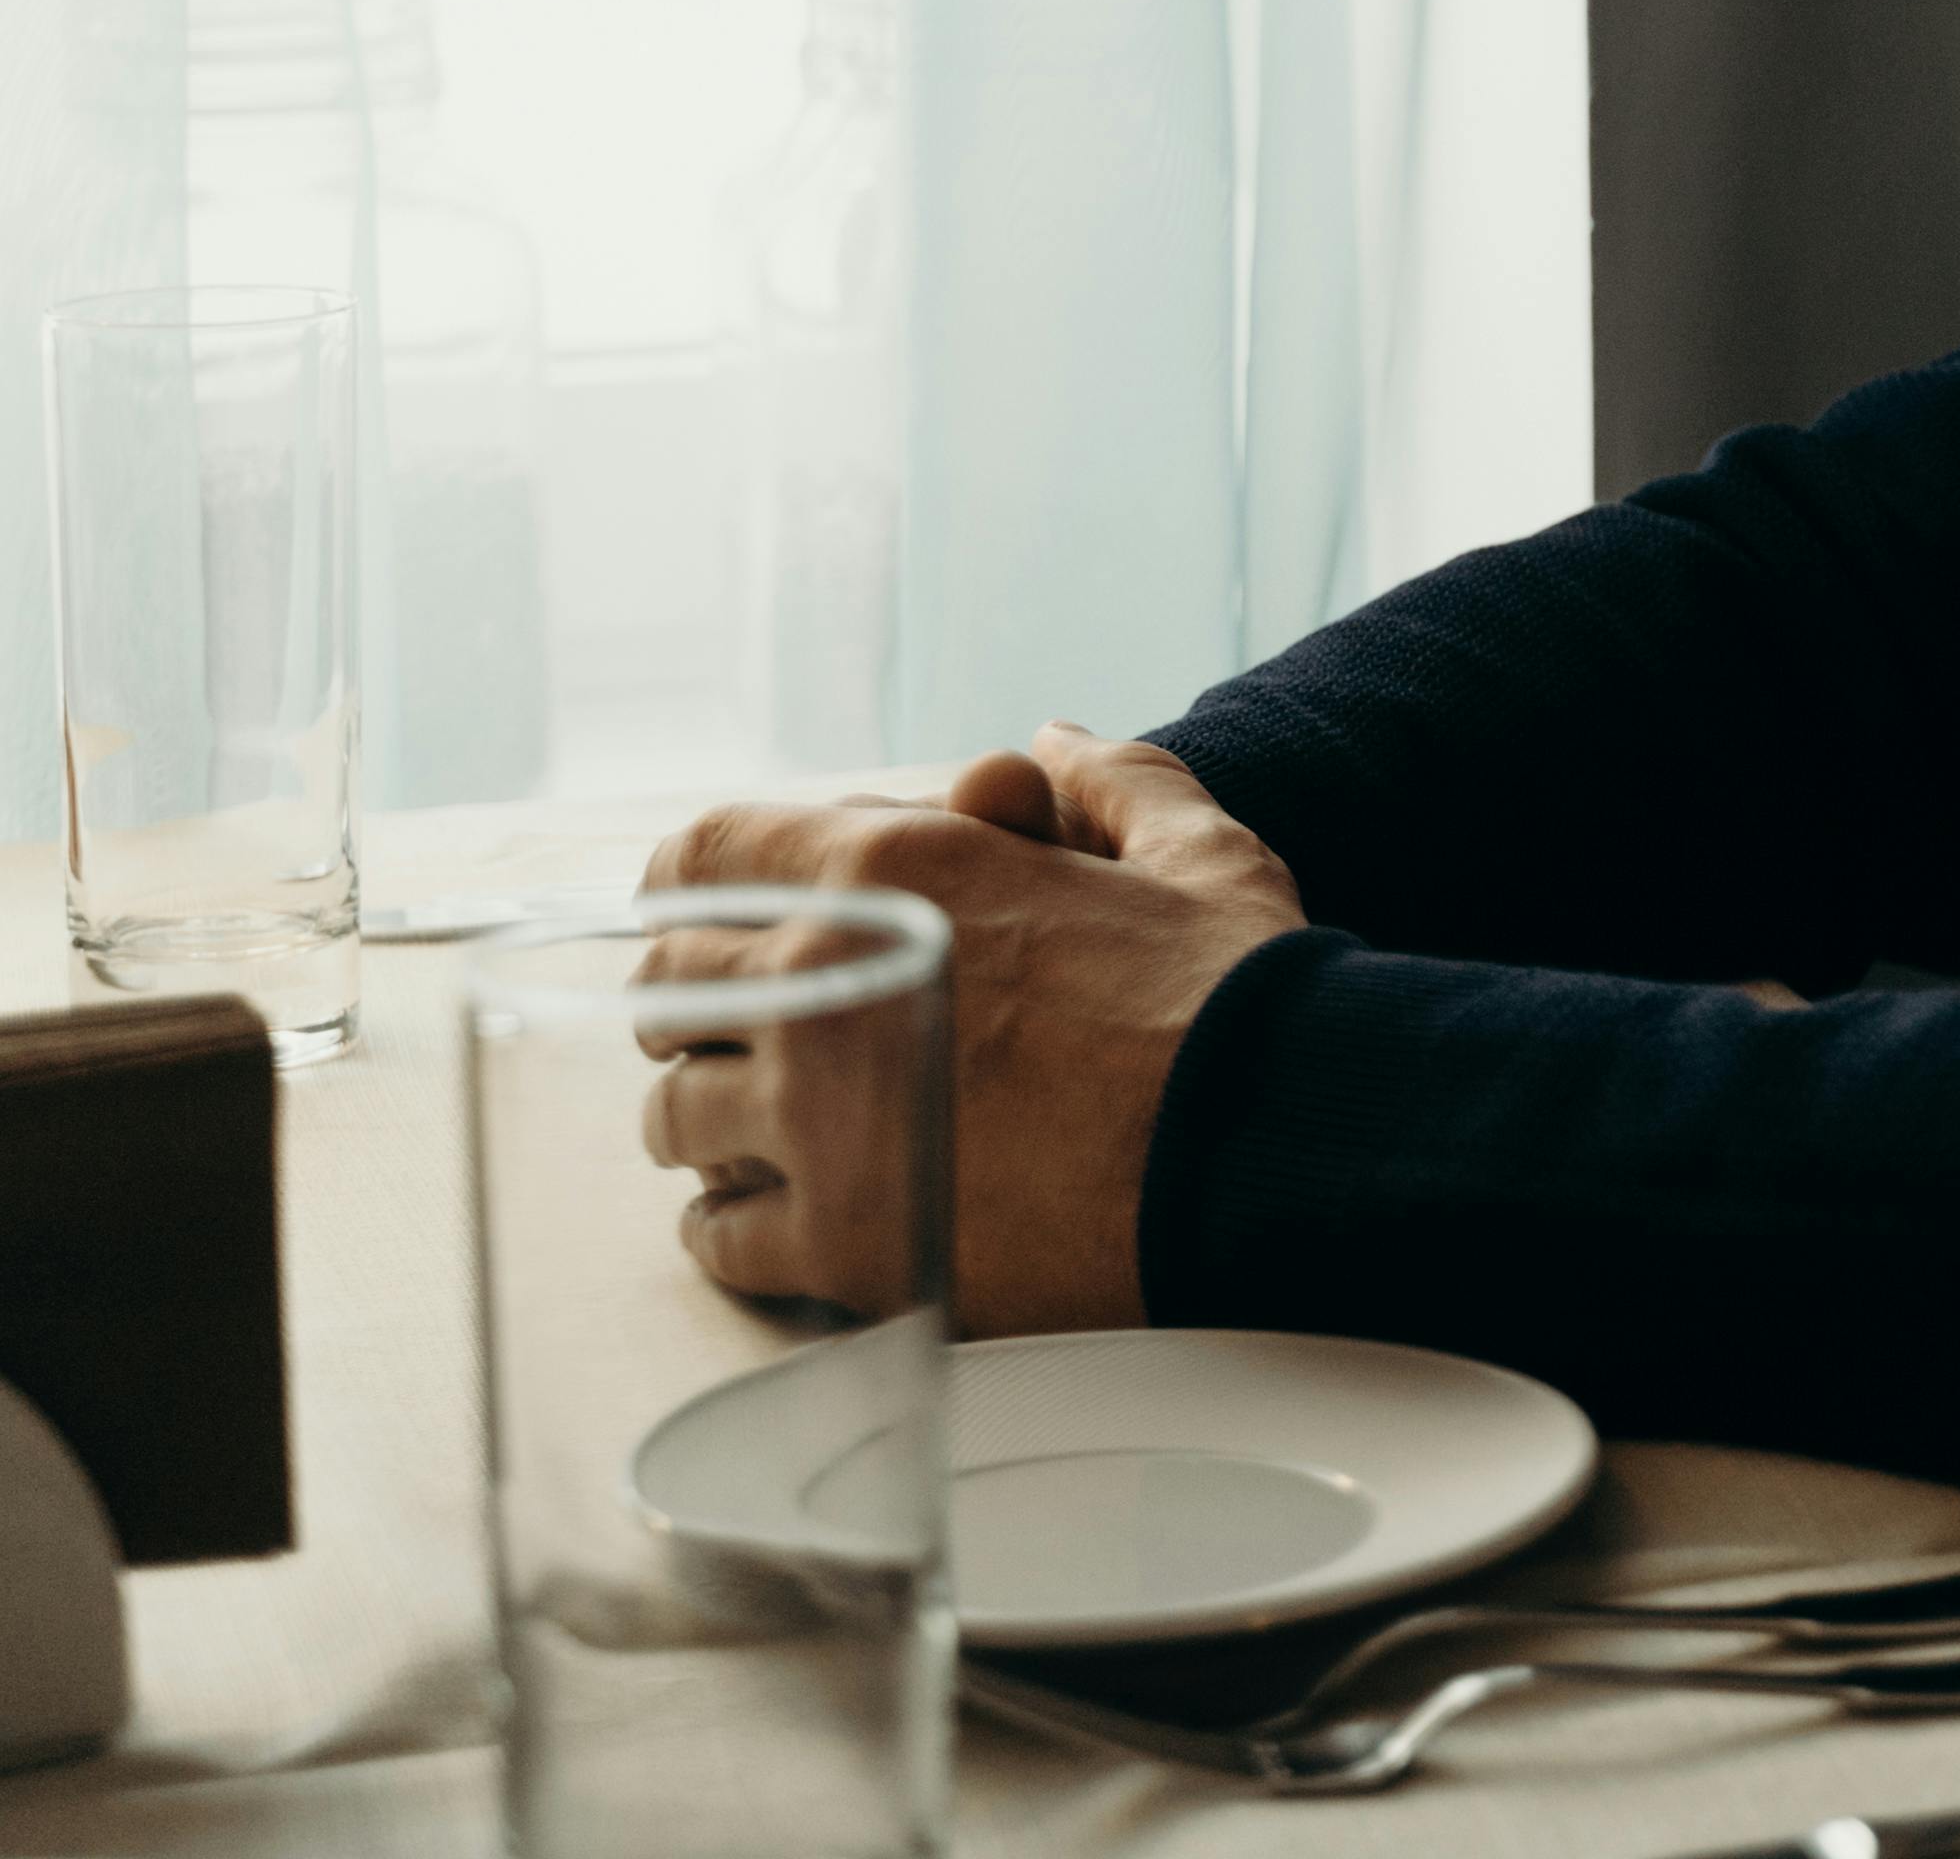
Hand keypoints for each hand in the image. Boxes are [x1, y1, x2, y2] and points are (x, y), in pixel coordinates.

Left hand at [638, 727, 1306, 1333]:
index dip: (702, 884)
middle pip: (667, 987)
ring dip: (717, 1117)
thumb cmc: (1234, 993)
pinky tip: (794, 1214)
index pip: (704, 856)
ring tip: (777, 1129)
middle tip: (765, 1027)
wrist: (1267, 1146)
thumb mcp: (1195, 853)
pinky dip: (740, 1225)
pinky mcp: (839, 1240)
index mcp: (895, 872)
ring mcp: (818, 1122)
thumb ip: (1111, 783)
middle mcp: (824, 984)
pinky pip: (717, 1236)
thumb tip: (1054, 743)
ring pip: (675, 1116)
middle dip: (707, 1002)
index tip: (722, 917)